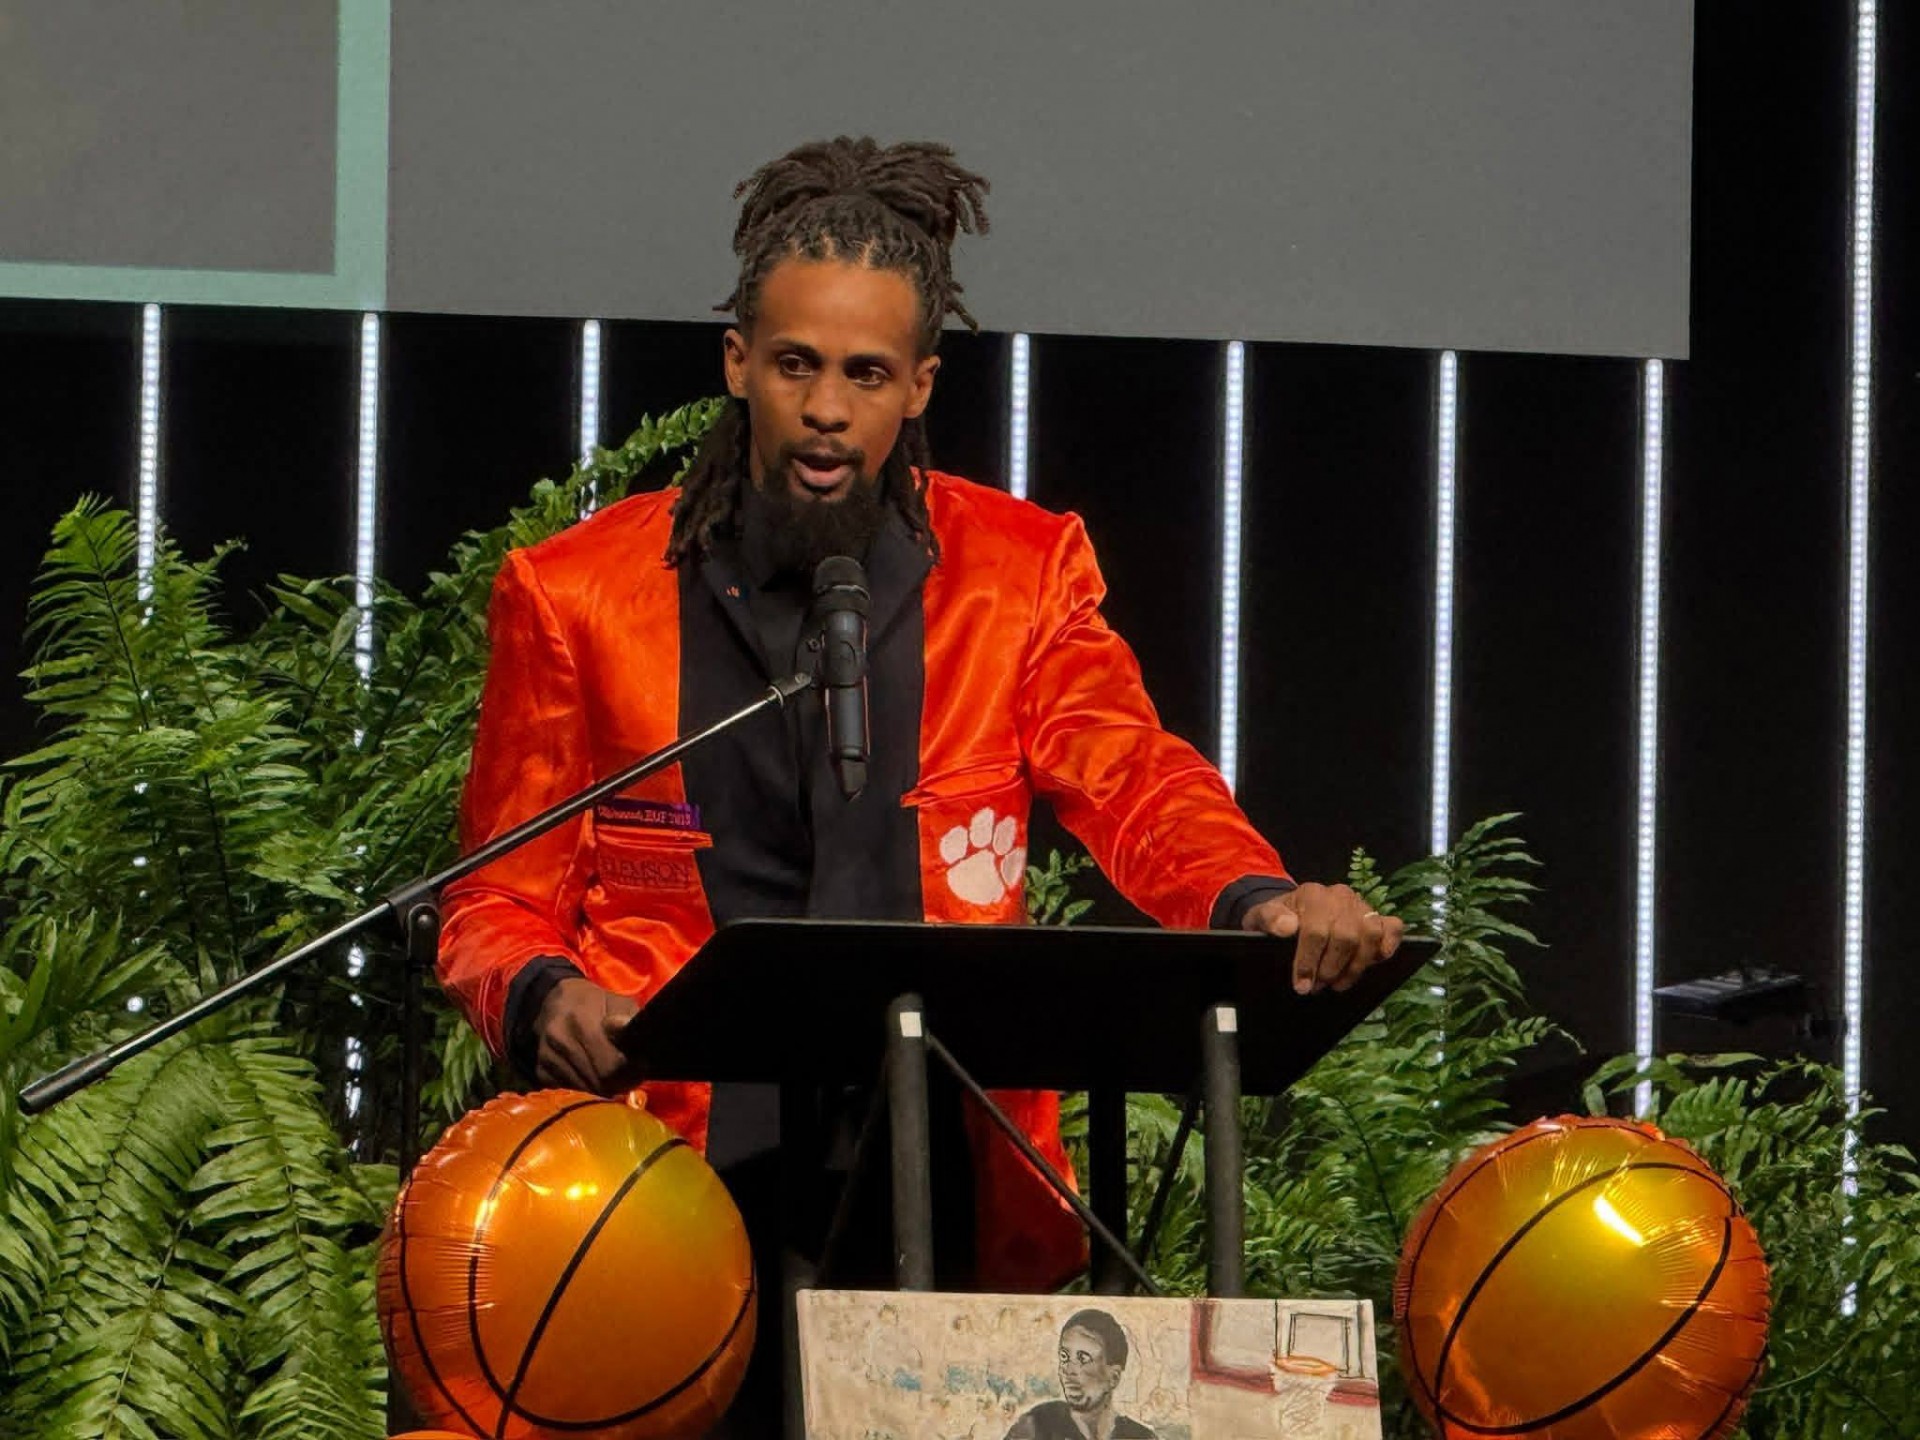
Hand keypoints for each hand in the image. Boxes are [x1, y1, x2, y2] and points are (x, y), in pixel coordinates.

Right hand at [531, 978, 643, 1093]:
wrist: (558, 1002)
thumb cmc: (596, 1004)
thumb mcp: (617, 1003)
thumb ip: (626, 1019)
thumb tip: (626, 1030)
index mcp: (581, 1020)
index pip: (609, 1066)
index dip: (630, 1072)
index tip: (640, 1069)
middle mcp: (559, 1039)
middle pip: (597, 1082)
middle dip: (618, 1083)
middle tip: (628, 1076)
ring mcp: (547, 1056)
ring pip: (584, 1090)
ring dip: (602, 1088)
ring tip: (612, 1074)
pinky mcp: (541, 1070)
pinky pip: (568, 1091)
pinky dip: (583, 1089)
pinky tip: (591, 1075)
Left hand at [1243, 883, 1404, 994]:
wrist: (1291, 910)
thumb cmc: (1277, 918)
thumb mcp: (1260, 917)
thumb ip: (1269, 919)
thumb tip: (1287, 928)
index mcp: (1312, 894)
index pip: (1315, 930)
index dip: (1309, 962)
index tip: (1302, 985)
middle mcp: (1340, 896)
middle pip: (1346, 936)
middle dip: (1331, 968)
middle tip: (1318, 986)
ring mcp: (1361, 905)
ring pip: (1370, 935)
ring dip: (1356, 965)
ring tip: (1339, 983)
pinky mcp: (1376, 916)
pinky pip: (1392, 927)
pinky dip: (1389, 944)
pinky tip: (1378, 961)